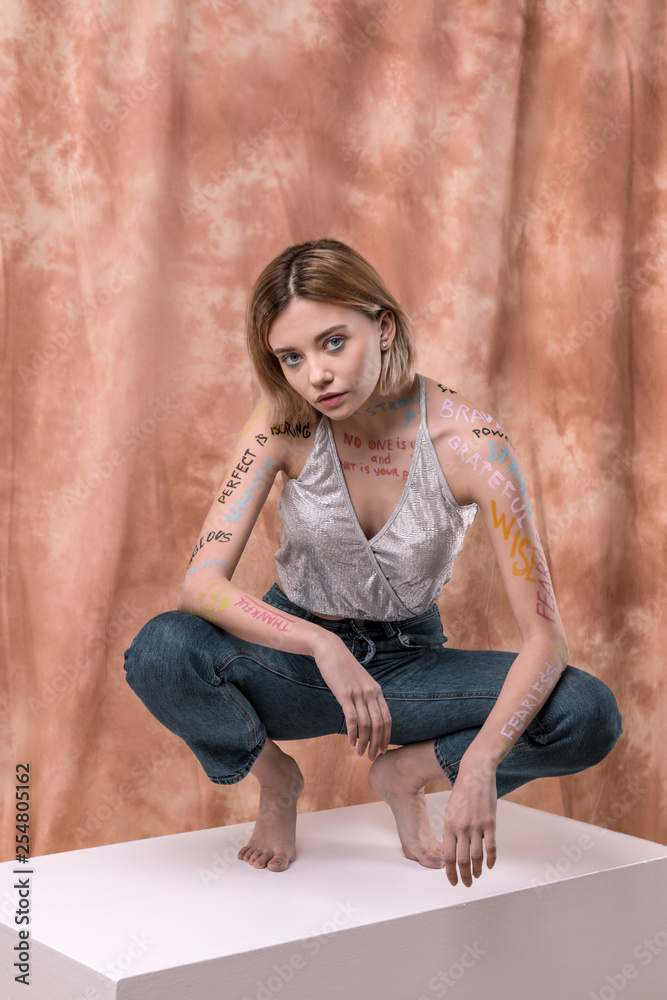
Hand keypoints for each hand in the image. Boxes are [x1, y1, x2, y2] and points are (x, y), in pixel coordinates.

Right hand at [313, 633, 391, 761]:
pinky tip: (351, 742)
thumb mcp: (359, 681)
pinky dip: (353, 733)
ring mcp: (358, 693)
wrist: (330, 650)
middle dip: (378, 744)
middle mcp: (371, 692)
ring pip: (367, 724)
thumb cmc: (343, 667)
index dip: (387, 736)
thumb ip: (365, 695)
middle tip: (373, 757)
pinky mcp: (345, 694)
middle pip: (379, 724)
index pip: (387, 718)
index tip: (384, 749)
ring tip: (361, 754)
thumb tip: (366, 712)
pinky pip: (352, 718)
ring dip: (365, 742)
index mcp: (376, 690)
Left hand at [442, 757, 497, 886]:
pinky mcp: (490, 823)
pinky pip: (491, 847)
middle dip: (463, 876)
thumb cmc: (462, 790)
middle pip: (462, 860)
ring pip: (476, 856)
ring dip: (476, 870)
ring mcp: (476, 826)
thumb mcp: (451, 810)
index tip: (452, 880)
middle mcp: (461, 828)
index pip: (448, 855)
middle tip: (465, 884)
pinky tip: (489, 865)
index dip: (450, 871)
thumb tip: (453, 847)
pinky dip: (491, 859)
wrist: (475, 773)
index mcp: (449, 825)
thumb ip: (452, 829)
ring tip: (476, 877)